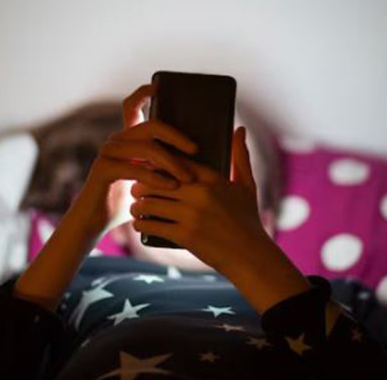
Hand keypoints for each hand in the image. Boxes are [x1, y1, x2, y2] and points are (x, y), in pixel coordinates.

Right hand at [77, 84, 198, 234]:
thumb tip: (196, 161)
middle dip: (177, 136)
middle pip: (151, 126)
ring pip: (148, 147)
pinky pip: (136, 168)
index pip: (131, 107)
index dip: (143, 94)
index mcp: (127, 140)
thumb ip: (163, 169)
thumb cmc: (126, 203)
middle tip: (195, 150)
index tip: (159, 86)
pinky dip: (157, 177)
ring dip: (172, 162)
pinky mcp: (103, 168)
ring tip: (188, 178)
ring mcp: (108, 153)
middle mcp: (116, 142)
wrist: (95, 222)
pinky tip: (171, 186)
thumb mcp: (149, 183)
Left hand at [129, 127, 310, 312]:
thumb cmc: (248, 221)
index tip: (148, 167)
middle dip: (142, 184)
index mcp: (212, 178)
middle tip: (136, 188)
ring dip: (138, 205)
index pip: (175, 161)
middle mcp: (200, 193)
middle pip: (156, 180)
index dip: (157, 164)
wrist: (251, 257)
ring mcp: (191, 214)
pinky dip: (141, 223)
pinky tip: (138, 223)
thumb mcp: (247, 186)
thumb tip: (239, 129)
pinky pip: (152, 224)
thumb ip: (240, 156)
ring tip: (135, 206)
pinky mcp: (184, 234)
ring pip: (150, 202)